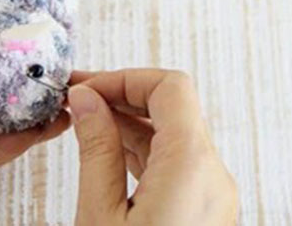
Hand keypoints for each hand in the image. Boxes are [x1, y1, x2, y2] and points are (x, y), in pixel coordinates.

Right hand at [69, 69, 237, 225]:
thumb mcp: (101, 216)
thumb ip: (97, 151)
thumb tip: (87, 101)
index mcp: (191, 167)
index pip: (169, 87)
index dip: (124, 79)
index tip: (86, 88)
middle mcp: (213, 176)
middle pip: (173, 106)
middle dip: (123, 96)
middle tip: (79, 99)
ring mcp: (213, 194)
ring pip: (174, 135)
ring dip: (130, 123)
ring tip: (86, 124)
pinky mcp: (205, 210)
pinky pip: (177, 164)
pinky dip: (143, 150)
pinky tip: (108, 152)